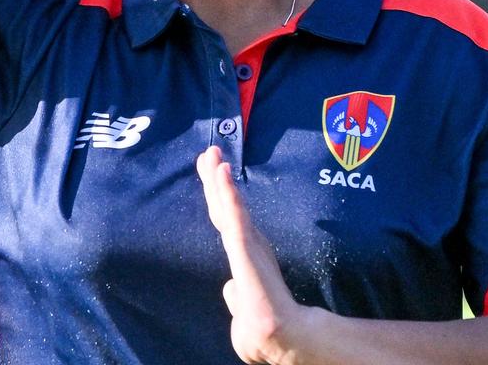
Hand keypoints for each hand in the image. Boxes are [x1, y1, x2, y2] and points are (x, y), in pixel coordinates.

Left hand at [197, 147, 311, 364]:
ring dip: (219, 179)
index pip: (225, 220)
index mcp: (243, 255)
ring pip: (228, 204)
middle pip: (225, 205)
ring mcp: (247, 242)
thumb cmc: (262, 324)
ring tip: (212, 154)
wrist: (278, 337)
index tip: (210, 172)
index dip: (217, 195)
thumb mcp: (241, 306)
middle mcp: (246, 243)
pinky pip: (234, 213)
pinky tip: (221, 173)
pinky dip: (228, 191)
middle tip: (209, 151)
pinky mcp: (247, 246)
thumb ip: (233, 295)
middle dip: (215, 179)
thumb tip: (228, 289)